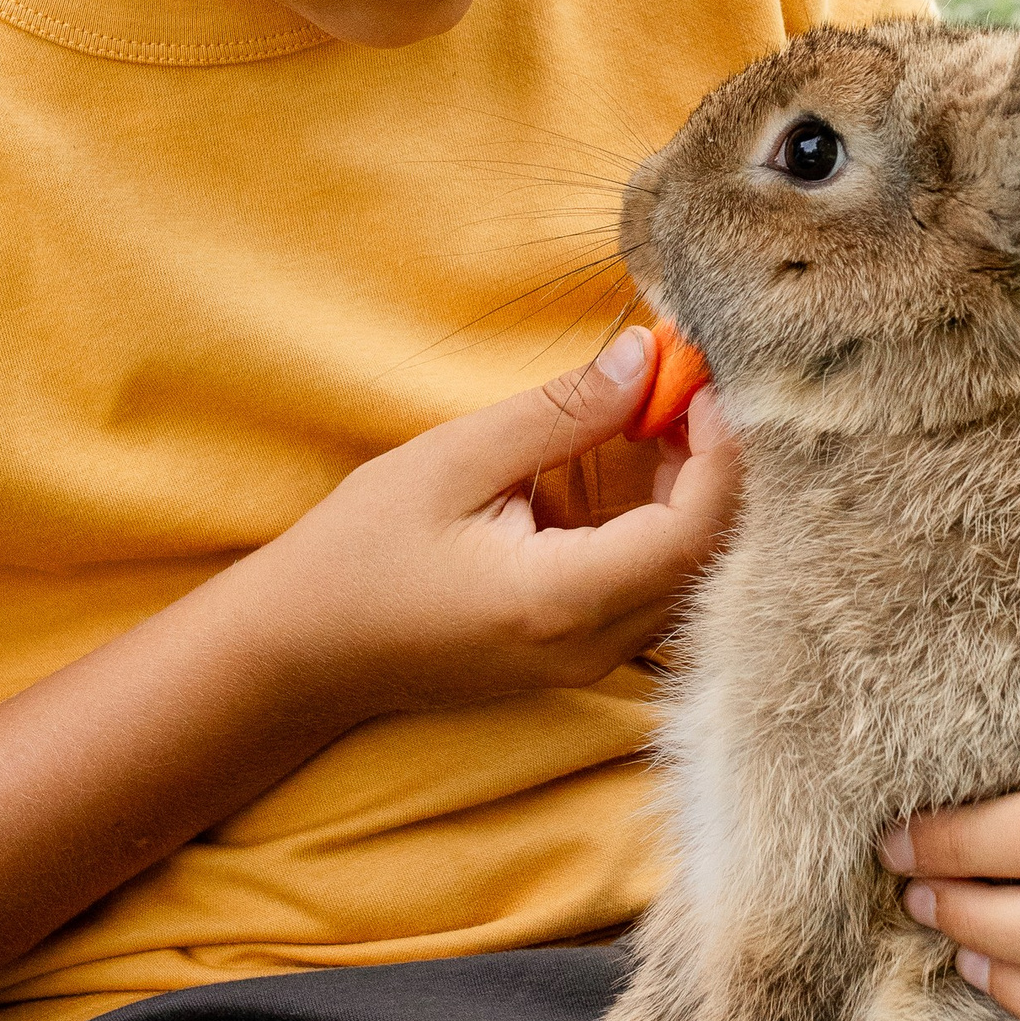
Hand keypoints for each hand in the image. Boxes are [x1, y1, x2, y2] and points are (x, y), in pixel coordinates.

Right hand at [242, 329, 739, 729]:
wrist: (299, 652)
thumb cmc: (359, 553)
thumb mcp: (454, 460)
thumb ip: (563, 412)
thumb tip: (648, 356)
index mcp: (560, 601)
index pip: (693, 532)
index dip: (720, 453)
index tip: (704, 380)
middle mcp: (591, 647)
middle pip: (708, 559)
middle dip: (717, 466)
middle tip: (690, 385)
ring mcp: (589, 664)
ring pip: (690, 578)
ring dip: (694, 493)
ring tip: (665, 413)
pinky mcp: (578, 656)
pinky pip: (655, 590)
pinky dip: (665, 524)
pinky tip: (639, 465)